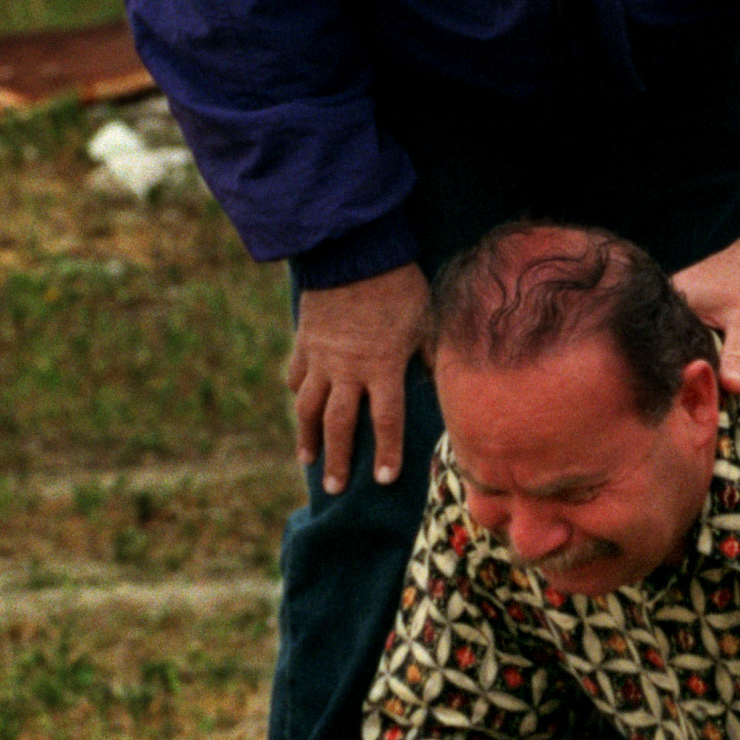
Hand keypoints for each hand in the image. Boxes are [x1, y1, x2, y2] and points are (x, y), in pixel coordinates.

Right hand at [288, 263, 430, 495]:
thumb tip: (442, 381)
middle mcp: (347, 370)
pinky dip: (298, 391)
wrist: (353, 251)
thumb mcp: (426, 321)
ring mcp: (321, 357)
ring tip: (308, 461)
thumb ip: (431, 356)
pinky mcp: (305, 340)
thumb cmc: (399, 286)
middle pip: (339, 424)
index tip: (383, 479)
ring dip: (308, 436)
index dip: (385, 452)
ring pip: (308, 406)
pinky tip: (300, 404)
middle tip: (335, 488)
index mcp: (382, 368)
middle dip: (337, 459)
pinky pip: (297, 373)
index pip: (385, 421)